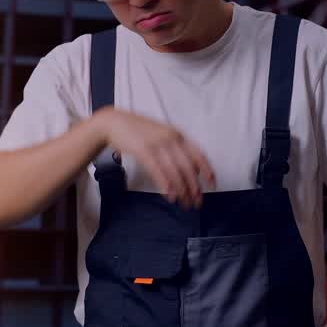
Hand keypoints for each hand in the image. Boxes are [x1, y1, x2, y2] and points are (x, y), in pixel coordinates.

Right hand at [95, 107, 215, 206]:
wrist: (114, 122)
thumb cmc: (138, 131)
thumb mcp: (162, 134)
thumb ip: (176, 148)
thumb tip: (192, 168)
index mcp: (178, 134)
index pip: (198, 154)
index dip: (207, 170)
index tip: (212, 185)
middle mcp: (171, 139)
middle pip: (188, 167)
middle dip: (195, 187)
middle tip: (198, 202)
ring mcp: (157, 144)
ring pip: (175, 172)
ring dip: (182, 190)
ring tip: (185, 203)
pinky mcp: (143, 151)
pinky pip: (158, 171)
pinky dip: (166, 185)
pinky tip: (170, 196)